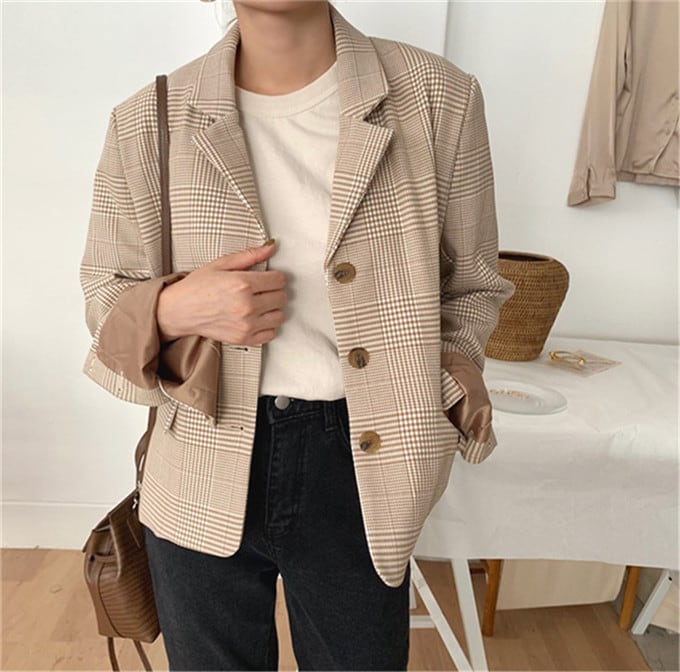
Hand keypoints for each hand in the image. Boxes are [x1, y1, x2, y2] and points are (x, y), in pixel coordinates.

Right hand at [156, 240, 286, 345]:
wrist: (179, 311)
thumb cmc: (196, 288)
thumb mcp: (221, 264)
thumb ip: (249, 256)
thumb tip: (270, 247)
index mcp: (242, 284)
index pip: (279, 280)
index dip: (275, 276)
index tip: (268, 278)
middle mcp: (246, 306)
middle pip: (282, 297)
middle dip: (274, 291)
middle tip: (262, 290)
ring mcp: (246, 324)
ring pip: (279, 316)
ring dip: (273, 309)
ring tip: (259, 304)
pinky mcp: (244, 339)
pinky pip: (271, 333)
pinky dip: (267, 326)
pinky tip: (256, 318)